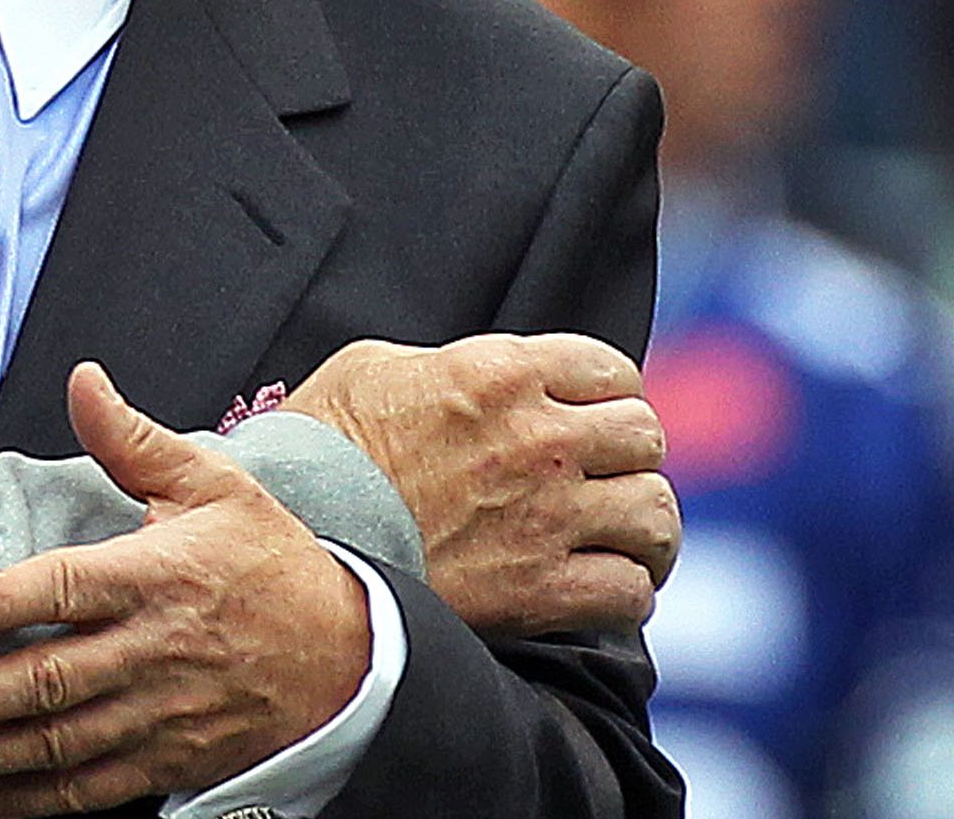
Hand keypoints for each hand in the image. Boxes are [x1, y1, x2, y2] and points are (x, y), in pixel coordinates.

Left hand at [0, 363, 371, 817]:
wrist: (350, 655)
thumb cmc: (269, 562)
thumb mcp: (214, 485)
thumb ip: (133, 439)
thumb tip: (81, 380)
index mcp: (159, 575)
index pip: (71, 588)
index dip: (8, 600)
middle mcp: (156, 651)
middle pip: (53, 680)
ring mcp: (163, 714)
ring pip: (61, 743)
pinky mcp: (172, 761)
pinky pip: (94, 789)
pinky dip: (34, 801)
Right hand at [285, 333, 676, 636]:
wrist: (297, 535)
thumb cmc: (320, 446)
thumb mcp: (374, 366)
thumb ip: (447, 363)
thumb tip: (478, 379)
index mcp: (500, 371)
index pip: (611, 369)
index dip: (608, 394)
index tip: (593, 418)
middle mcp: (539, 438)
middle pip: (646, 436)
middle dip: (630, 455)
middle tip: (607, 476)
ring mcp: (547, 515)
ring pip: (655, 513)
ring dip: (644, 526)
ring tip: (625, 537)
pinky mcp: (540, 590)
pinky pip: (629, 590)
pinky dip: (624, 591)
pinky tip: (602, 586)